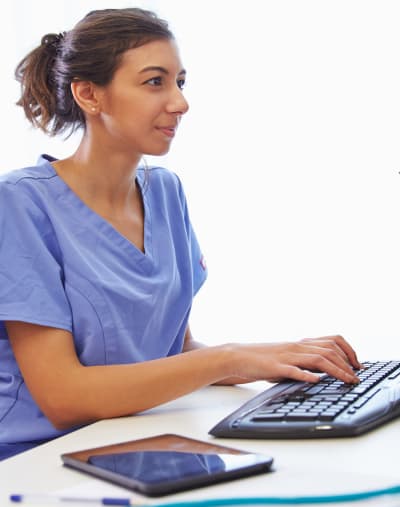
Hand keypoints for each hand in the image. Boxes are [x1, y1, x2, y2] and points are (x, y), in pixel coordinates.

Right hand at [226, 335, 361, 384]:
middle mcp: (296, 347)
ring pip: (317, 359)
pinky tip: (316, 380)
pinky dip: (306, 374)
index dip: (348, 351)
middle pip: (329, 350)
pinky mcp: (275, 367)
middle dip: (347, 363)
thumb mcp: (287, 358)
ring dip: (336, 370)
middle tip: (356, 377)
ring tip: (347, 380)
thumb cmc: (263, 360)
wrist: (238, 357)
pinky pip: (293, 370)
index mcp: (300, 344)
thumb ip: (304, 362)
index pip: (331, 340)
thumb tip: (323, 372)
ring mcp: (286, 356)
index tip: (357, 364)